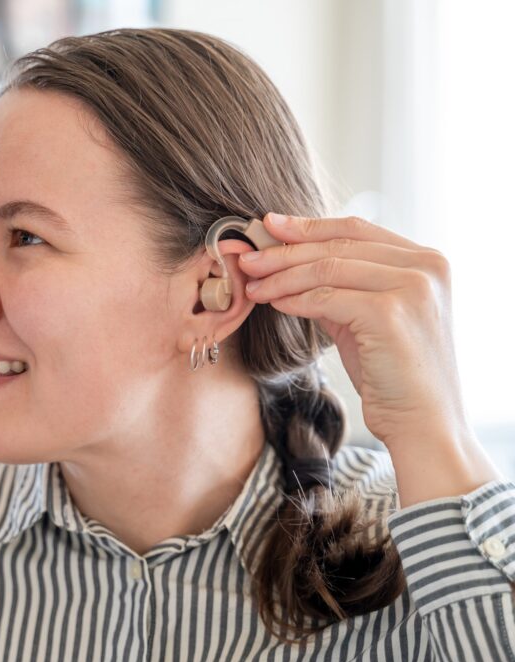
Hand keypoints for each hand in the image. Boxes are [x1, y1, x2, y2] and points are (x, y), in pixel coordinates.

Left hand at [237, 212, 463, 449]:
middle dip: (285, 251)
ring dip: (282, 276)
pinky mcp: (391, 312)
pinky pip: (327, 298)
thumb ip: (341, 287)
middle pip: (338, 244)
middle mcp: (426, 266)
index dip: (308, 226)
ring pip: (328, 268)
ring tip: (253, 286)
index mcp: (426, 260)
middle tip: (249, 258)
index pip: (356, 228)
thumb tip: (289, 264)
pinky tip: (274, 304)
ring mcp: (412, 287)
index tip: (269, 225)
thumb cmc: (392, 374)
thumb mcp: (367, 317)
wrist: (422, 422)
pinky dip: (295, 299)